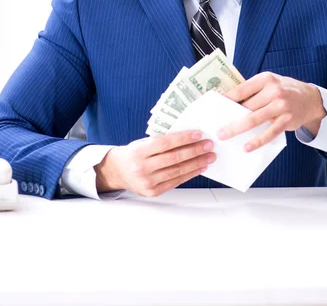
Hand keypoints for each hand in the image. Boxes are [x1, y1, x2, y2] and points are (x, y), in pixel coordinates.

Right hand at [94, 131, 215, 196]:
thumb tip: (187, 136)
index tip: (198, 134)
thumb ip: (160, 141)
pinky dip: (190, 174)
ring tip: (209, 156)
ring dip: (196, 163)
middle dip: (195, 151)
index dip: (183, 138)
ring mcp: (148, 182)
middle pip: (174, 158)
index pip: (165, 143)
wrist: (117, 172)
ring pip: (177, 171)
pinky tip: (199, 167)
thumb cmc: (133, 153)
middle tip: (209, 145)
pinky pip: (175, 181)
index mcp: (139, 152)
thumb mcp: (142, 143)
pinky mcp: (153, 192)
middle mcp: (142, 168)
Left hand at [217, 72, 325, 151]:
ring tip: (225, 136)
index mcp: (266, 79)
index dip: (227, 99)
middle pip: (247, 106)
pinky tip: (247, 147)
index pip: (242, 89)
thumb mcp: (270, 83)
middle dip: (230, 118)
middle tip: (217, 129)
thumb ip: (253, 90)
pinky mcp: (287, 120)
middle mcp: (274, 91)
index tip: (215, 107)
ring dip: (237, 129)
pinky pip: (269, 133)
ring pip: (255, 120)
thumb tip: (229, 102)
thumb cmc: (284, 90)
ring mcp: (281, 106)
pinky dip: (257, 141)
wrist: (310, 98)